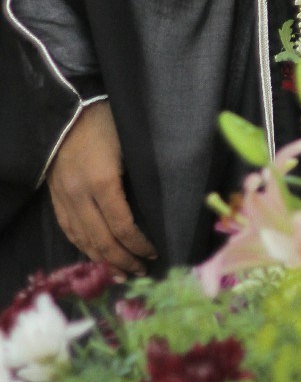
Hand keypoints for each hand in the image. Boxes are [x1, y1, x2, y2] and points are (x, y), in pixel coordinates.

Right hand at [47, 101, 156, 273]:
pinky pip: (69, 230)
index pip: (123, 227)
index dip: (139, 245)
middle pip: (102, 240)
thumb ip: (144, 176)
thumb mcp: (133, 146)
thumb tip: (164, 205)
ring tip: (120, 272)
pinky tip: (95, 255)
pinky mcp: (56, 197)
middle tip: (140, 271)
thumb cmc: (109, 121)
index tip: (154, 252)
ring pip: (83, 240)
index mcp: (102, 182)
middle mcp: (80, 195)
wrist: (71, 108)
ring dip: (103, 259)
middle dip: (122, 260)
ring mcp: (65, 198)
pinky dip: (83, 246)